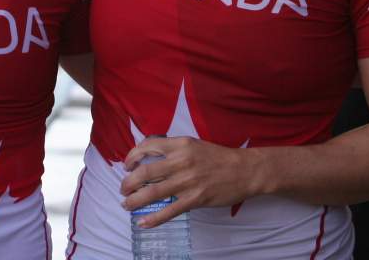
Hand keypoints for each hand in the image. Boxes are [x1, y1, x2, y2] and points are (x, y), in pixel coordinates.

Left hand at [120, 136, 260, 226]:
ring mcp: (188, 181)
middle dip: (128, 183)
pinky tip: (143, 223)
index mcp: (180, 144)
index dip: (132, 156)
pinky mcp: (195, 199)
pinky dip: (153, 218)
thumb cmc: (218, 157)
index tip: (126, 165)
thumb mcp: (194, 144)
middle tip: (123, 189)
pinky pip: (169, 211)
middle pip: (145, 172)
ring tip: (127, 205)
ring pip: (153, 193)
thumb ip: (173, 148)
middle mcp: (181, 161)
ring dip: (135, 200)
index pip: (147, 147)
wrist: (245, 170)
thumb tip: (149, 157)